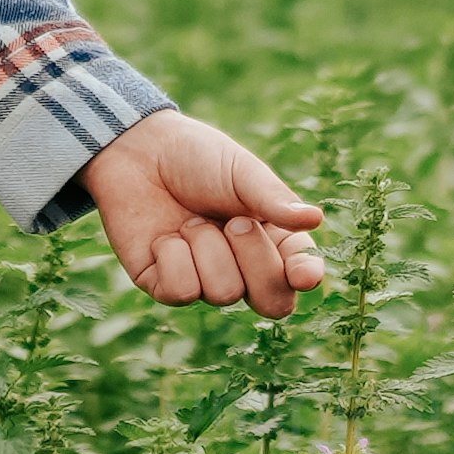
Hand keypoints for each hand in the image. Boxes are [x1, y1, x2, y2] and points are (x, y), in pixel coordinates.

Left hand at [79, 111, 329, 322]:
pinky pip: (182, 291)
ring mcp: (204, 280)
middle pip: (272, 302)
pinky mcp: (164, 285)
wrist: (139, 151)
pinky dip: (174, 257)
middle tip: (234, 223)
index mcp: (272, 238)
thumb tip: (315, 219)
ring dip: (207, 248)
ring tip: (190, 220)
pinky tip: (165, 236)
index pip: (299, 273)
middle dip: (256, 262)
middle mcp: (243, 267)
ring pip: (224, 293)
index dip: (305, 278)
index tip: (303, 274)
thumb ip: (273, 199)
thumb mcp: (241, 171)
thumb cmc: (197, 157)